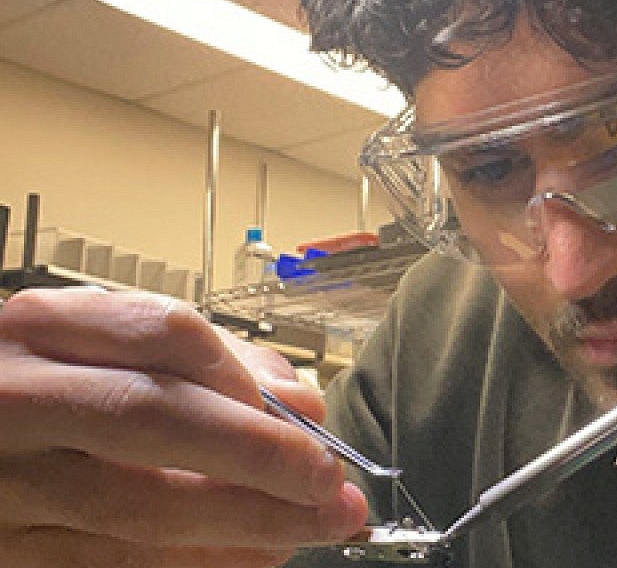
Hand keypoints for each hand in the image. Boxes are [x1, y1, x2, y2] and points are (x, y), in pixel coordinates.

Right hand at [0, 288, 367, 567]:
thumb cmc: (42, 388)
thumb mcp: (105, 347)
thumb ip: (205, 363)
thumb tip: (301, 405)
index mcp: (45, 329)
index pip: (164, 335)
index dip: (246, 377)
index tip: (305, 412)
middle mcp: (19, 400)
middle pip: (155, 418)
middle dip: (258, 452)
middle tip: (327, 478)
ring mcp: (8, 482)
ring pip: (141, 506)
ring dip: (246, 520)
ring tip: (313, 523)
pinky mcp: (9, 551)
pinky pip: (114, 564)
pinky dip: (198, 562)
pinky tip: (255, 554)